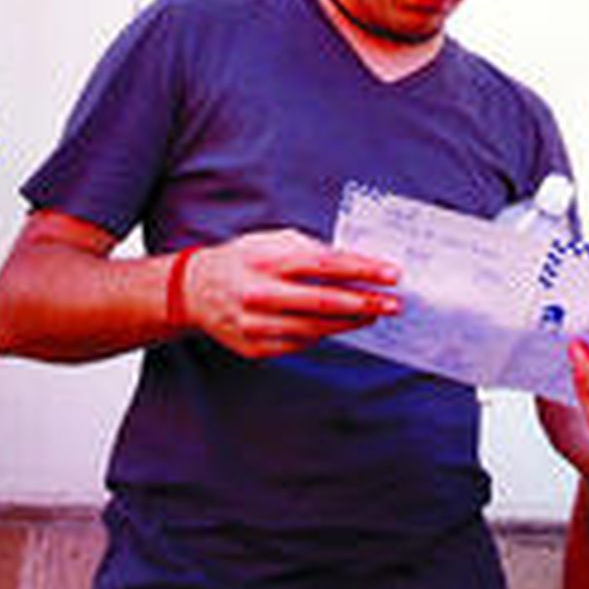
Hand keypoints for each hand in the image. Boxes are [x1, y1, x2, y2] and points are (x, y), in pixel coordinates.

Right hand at [182, 229, 400, 358]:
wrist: (195, 290)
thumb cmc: (243, 260)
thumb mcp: (271, 241)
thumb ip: (309, 249)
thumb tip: (352, 262)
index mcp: (269, 261)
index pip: (326, 264)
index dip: (363, 269)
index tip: (392, 274)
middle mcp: (262, 293)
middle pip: (325, 302)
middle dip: (365, 303)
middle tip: (393, 304)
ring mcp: (257, 325)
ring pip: (316, 329)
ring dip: (350, 323)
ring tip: (373, 315)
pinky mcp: (256, 347)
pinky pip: (300, 343)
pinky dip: (323, 334)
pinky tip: (338, 326)